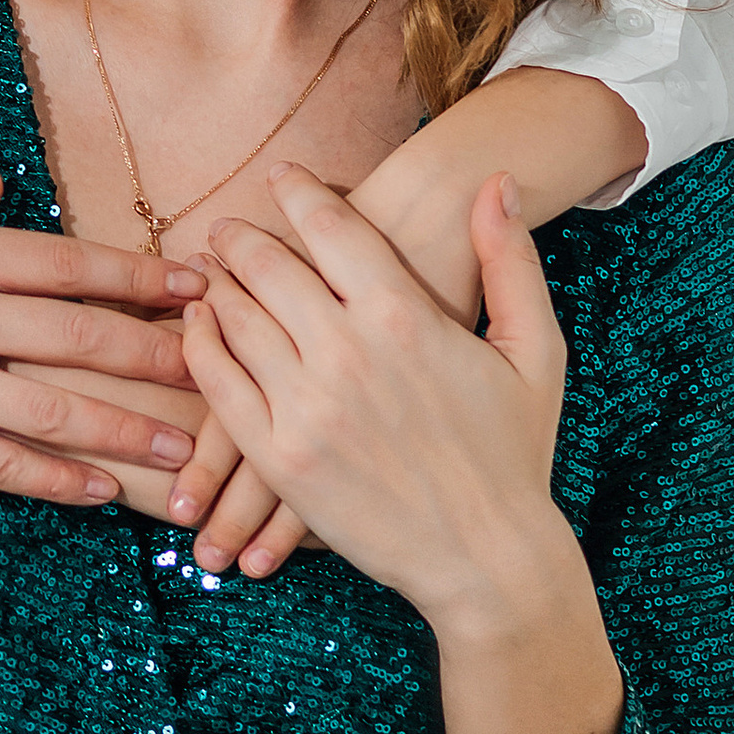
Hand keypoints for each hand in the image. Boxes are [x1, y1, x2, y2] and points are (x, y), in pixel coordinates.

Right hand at [0, 169, 205, 505]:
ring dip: (132, 432)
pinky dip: (59, 480)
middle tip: (223, 369)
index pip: (69, 263)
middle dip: (160, 356)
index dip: (142, 277)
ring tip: (189, 452)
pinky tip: (103, 493)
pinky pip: (5, 466)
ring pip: (59, 411)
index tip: (197, 286)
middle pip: (83, 337)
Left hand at [179, 167, 573, 631]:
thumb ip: (510, 261)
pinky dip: (199, 343)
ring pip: (235, 318)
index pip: (331, 226)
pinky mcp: (280, 458)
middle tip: (226, 227)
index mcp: (405, 317)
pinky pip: (217, 382)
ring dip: (216, 283)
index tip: (281, 175)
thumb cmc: (516, 452)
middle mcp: (347, 354)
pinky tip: (199, 327)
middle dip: (241, 236)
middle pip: (268, 265)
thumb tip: (497, 180)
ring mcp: (306, 408)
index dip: (299, 192)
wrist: (489, 559)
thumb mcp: (533, 351)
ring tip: (207, 270)